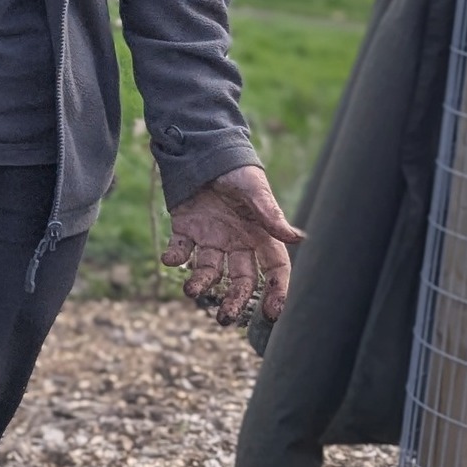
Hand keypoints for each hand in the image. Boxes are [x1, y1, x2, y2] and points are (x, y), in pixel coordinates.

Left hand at [162, 165, 301, 326]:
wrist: (204, 148)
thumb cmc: (236, 168)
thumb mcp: (255, 190)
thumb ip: (271, 215)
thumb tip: (298, 238)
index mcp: (260, 234)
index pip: (274, 270)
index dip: (276, 292)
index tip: (271, 314)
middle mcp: (237, 242)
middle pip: (241, 280)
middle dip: (234, 301)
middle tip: (224, 318)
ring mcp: (211, 238)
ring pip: (209, 271)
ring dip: (200, 284)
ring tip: (190, 290)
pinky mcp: (186, 230)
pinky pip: (181, 250)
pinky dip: (174, 257)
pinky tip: (168, 258)